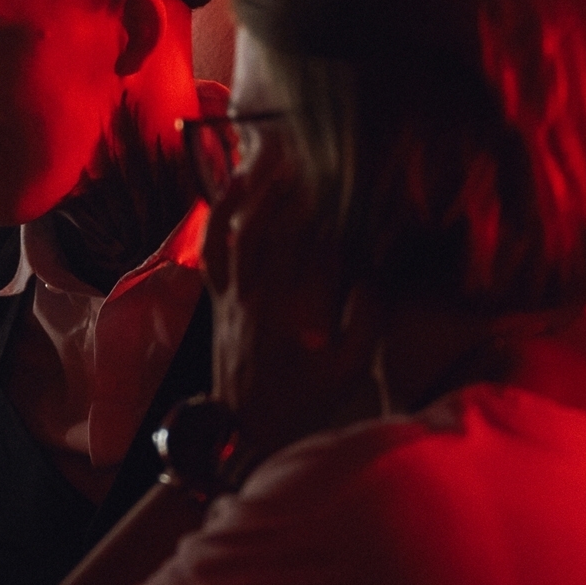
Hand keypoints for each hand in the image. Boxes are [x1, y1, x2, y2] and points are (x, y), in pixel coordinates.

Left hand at [205, 158, 377, 455]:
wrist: (242, 431)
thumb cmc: (299, 403)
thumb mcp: (347, 371)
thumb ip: (365, 322)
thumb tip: (375, 275)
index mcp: (283, 310)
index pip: (304, 245)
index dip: (320, 208)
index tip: (341, 180)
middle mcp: (249, 295)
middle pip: (262, 227)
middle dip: (282, 188)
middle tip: (301, 153)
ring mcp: (228, 294)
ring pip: (230, 233)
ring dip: (246, 194)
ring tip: (261, 160)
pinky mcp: (217, 297)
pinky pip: (210, 250)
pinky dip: (216, 218)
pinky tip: (227, 192)